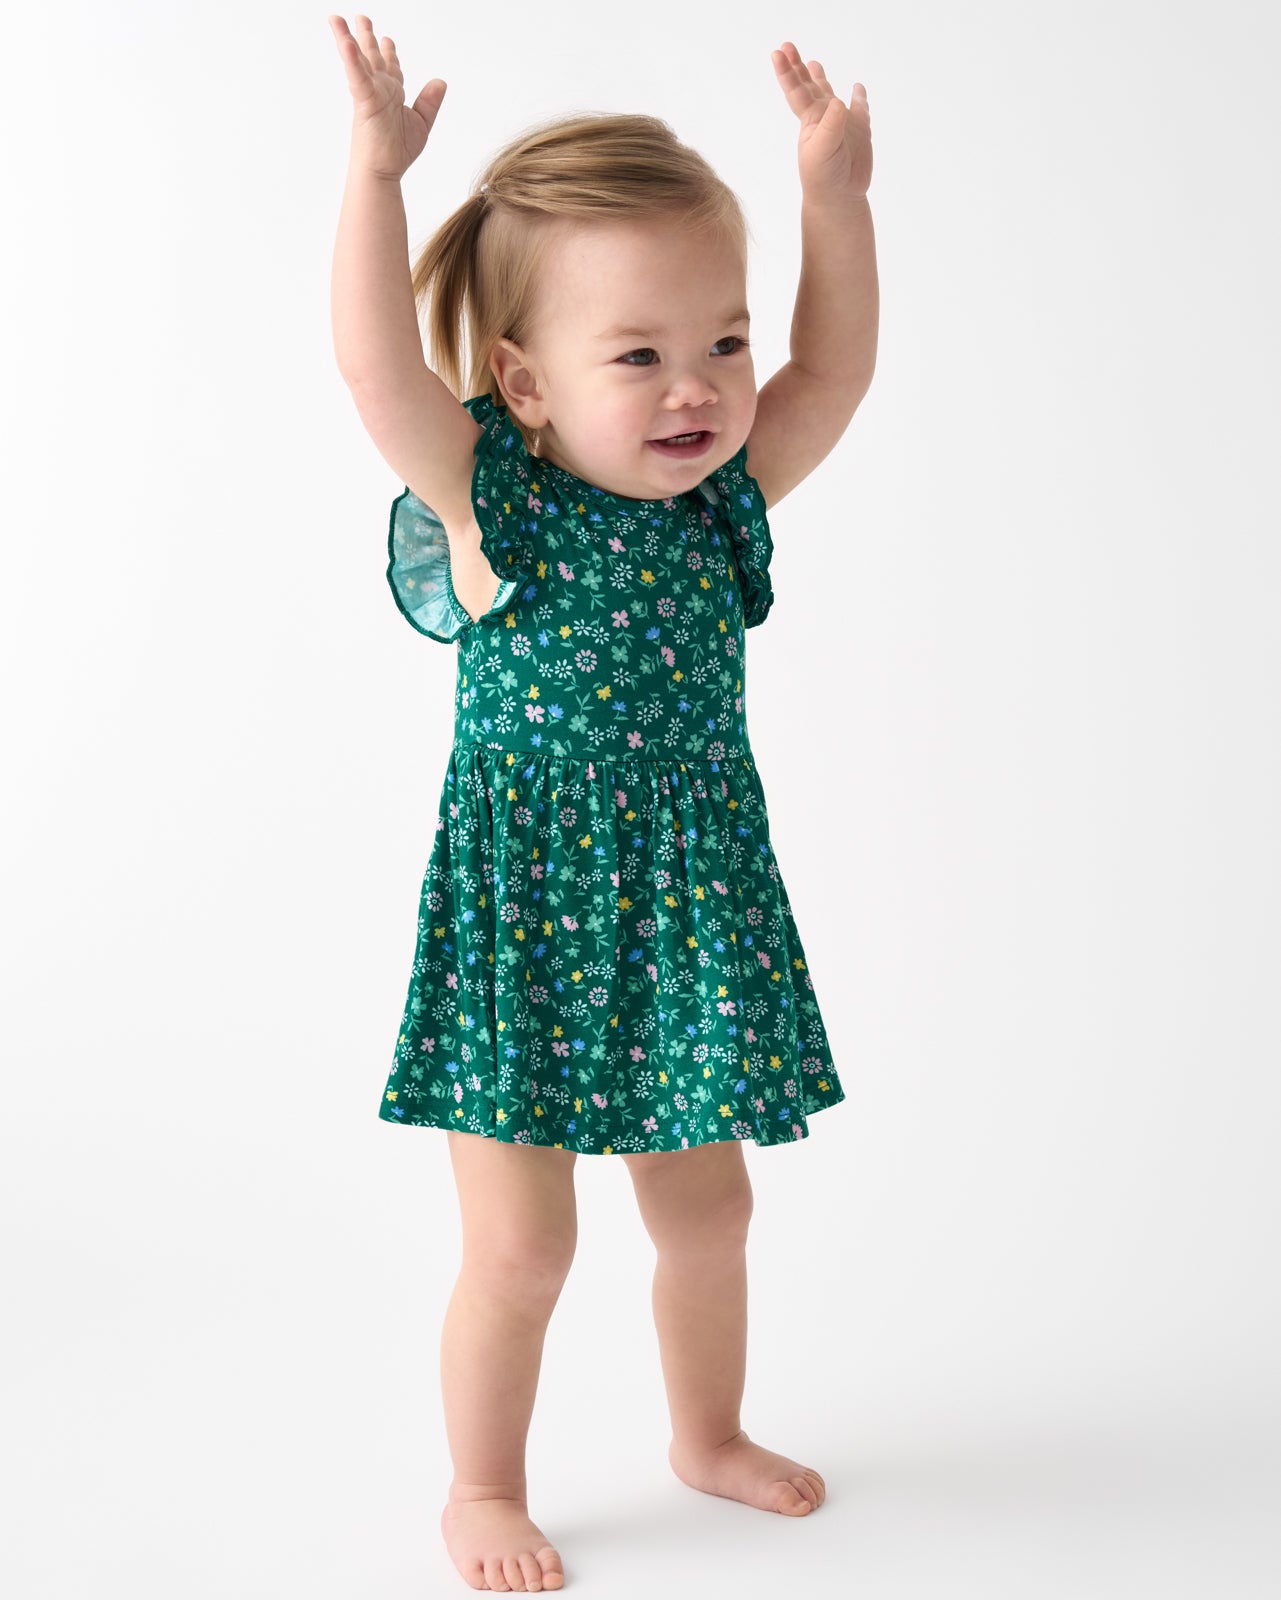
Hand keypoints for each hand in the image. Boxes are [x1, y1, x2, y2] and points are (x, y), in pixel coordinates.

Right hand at [328, 13, 445, 180]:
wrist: (383, 172)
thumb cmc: (397, 153)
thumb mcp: (421, 123)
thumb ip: (430, 101)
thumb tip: (441, 81)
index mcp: (392, 94)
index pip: (391, 67)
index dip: (389, 51)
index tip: (386, 38)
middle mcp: (380, 89)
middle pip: (372, 56)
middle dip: (367, 36)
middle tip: (361, 17)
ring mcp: (370, 93)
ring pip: (358, 59)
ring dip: (347, 38)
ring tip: (336, 19)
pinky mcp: (364, 101)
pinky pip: (357, 76)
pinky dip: (352, 59)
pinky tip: (346, 42)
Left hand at [771, 41, 871, 201]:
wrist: (839, 198)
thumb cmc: (824, 177)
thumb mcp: (822, 151)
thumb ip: (830, 126)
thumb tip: (840, 102)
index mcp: (810, 120)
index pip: (796, 90)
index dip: (787, 71)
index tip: (778, 52)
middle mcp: (824, 117)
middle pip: (808, 86)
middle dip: (798, 66)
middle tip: (787, 46)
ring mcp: (842, 123)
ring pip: (830, 94)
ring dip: (822, 79)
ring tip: (814, 63)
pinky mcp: (860, 131)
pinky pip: (860, 109)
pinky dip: (860, 98)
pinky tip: (857, 89)